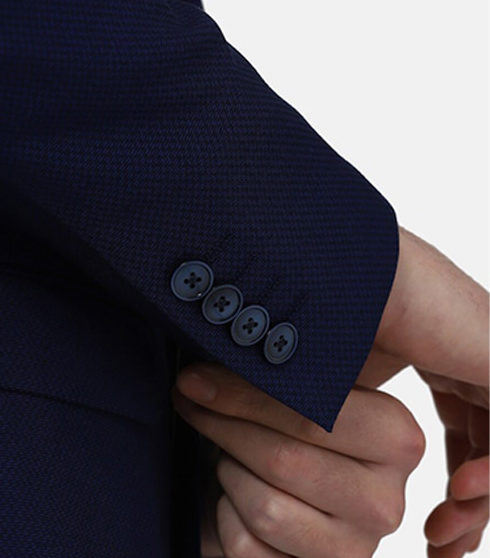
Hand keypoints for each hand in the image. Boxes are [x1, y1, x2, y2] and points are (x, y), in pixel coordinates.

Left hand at [172, 362, 424, 557]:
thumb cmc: (284, 429)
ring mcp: (356, 547)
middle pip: (283, 459)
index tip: (193, 377)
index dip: (243, 393)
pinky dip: (224, 515)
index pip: (314, 413)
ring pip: (264, 506)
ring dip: (228, 473)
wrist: (275, 493)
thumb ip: (283, 370)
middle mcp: (387, 499)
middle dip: (223, 426)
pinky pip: (246, 544)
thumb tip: (222, 349)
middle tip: (190, 400)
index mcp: (397, 437)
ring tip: (226, 453)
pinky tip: (232, 496)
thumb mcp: (297, 391)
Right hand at [356, 227, 488, 556]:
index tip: (431, 531)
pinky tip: (457, 491)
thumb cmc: (328, 321)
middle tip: (442, 545)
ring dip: (481, 498)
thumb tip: (337, 463)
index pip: (471, 428)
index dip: (459, 481)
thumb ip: (360, 420)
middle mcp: (476, 355)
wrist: (334, 271)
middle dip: (472, 503)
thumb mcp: (345, 388)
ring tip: (445, 535)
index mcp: (444, 352)